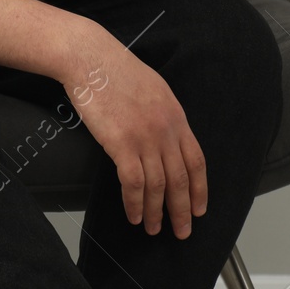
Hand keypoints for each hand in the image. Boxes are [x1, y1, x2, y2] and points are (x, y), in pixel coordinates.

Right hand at [64, 23, 208, 239]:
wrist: (89, 58)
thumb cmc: (113, 68)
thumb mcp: (152, 87)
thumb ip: (163, 114)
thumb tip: (164, 137)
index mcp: (176, 116)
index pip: (196, 161)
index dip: (199, 189)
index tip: (199, 208)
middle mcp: (166, 130)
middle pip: (180, 179)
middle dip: (182, 210)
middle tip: (181, 231)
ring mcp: (145, 137)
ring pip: (158, 186)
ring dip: (156, 212)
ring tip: (152, 228)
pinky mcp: (121, 143)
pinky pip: (133, 183)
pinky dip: (135, 203)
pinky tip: (133, 214)